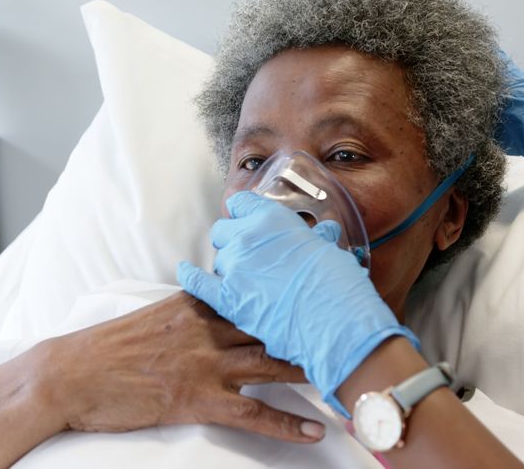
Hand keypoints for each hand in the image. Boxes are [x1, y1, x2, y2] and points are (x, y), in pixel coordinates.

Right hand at [37, 292, 325, 442]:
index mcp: (197, 303)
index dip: (291, 292)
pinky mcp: (196, 398)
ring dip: (311, 371)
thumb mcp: (154, 313)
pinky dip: (285, 423)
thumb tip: (219, 297)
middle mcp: (207, 328)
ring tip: (347, 377)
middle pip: (272, 325)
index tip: (324, 286)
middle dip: (311, 327)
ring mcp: (204, 363)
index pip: (253, 293)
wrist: (72, 374)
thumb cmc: (109, 348)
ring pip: (271, 366)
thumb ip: (191, 305)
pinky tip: (312, 431)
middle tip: (351, 328)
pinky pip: (252, 413)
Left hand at [177, 192, 418, 417]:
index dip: (246, 214)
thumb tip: (324, 232)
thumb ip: (317, 240)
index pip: (242, 203)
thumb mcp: (330, 251)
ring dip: (228, 267)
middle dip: (233, 240)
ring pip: (218, 260)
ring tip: (244, 280)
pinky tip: (186, 273)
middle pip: (224, 231)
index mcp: (273, 218)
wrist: (333, 320)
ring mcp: (234, 267)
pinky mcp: (226, 298)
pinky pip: (198, 283)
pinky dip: (191, 277)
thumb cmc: (337, 283)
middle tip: (248, 255)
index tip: (250, 223)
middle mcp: (248, 236)